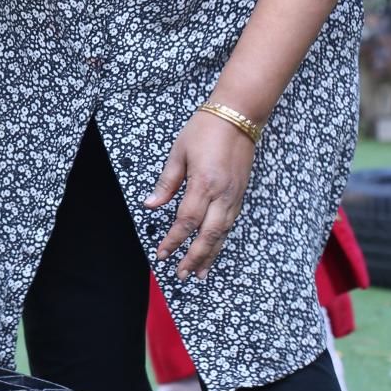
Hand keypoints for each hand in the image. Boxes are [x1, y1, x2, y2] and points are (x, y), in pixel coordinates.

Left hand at [143, 108, 257, 279]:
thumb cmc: (205, 130)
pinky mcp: (241, 194)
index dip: (174, 241)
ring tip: (199, 273)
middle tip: (181, 275)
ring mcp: (234, 196)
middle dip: (194, 258)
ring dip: (210, 255)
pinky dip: (221, 240)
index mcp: (203, 184)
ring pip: (222, 234)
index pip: (186, 221)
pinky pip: (230, 224)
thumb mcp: (178, 152)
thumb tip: (150, 205)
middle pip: (208, 235)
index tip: (162, 254)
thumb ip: (166, 183)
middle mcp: (222, 194)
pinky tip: (213, 249)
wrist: (239, 116)